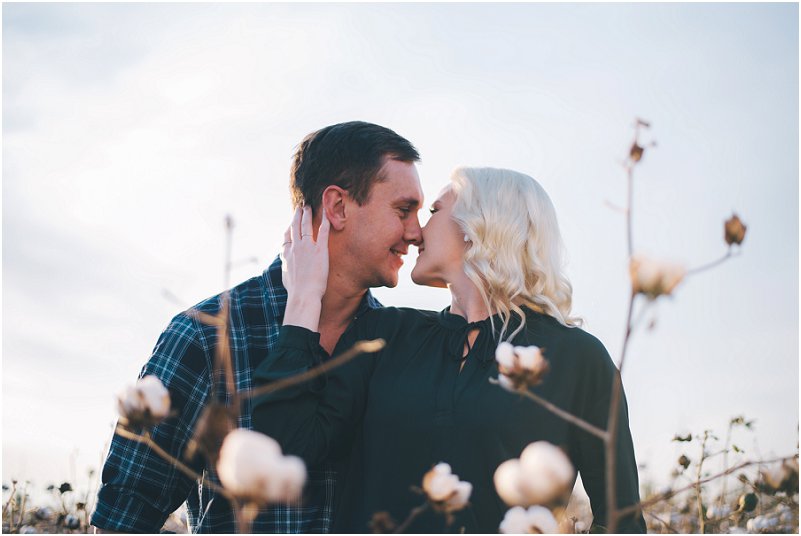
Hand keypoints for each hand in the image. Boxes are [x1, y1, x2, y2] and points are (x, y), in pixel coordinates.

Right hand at [280, 205, 330, 330]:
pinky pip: (323, 231)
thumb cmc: (296, 291)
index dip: (289, 227)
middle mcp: (295, 247)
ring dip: (307, 214)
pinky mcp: (320, 250)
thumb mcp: (285, 276)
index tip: (291, 221)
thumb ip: (286, 266)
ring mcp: (307, 247)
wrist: (303, 295)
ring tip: (309, 206)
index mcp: (286, 254)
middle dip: (297, 215)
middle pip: (294, 226)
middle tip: (300, 206)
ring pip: (306, 225)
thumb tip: (285, 264)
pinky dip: (325, 220)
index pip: (287, 236)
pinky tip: (327, 213)